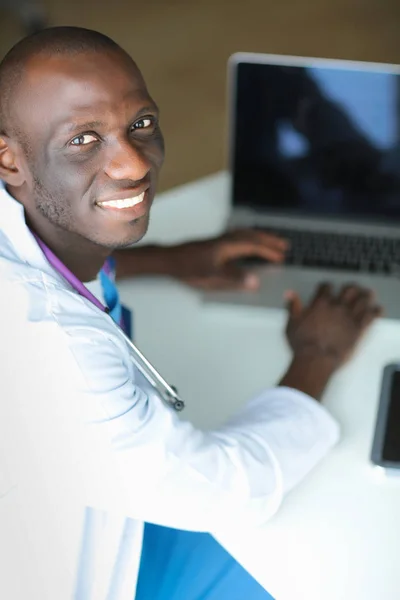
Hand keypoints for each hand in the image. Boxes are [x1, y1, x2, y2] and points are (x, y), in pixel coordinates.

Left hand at [170, 229, 287, 290]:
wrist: (168, 260)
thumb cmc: (189, 269)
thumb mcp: (213, 277)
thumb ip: (234, 279)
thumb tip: (255, 281)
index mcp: (228, 247)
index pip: (254, 247)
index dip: (269, 252)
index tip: (281, 257)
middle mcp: (225, 240)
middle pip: (252, 236)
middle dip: (269, 240)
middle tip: (285, 245)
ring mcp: (219, 240)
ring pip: (244, 234)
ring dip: (259, 236)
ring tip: (270, 240)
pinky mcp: (213, 243)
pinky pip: (237, 235)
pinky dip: (248, 236)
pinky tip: (246, 241)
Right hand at [285, 283, 382, 368]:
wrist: (315, 359)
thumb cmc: (302, 344)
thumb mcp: (291, 323)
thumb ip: (292, 306)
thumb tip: (289, 294)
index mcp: (320, 304)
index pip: (326, 287)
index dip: (326, 287)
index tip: (326, 289)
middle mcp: (336, 307)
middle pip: (348, 289)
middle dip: (350, 288)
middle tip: (350, 290)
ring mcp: (349, 317)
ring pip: (362, 298)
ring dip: (365, 296)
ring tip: (366, 296)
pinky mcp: (358, 328)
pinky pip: (371, 315)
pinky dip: (375, 311)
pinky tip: (376, 310)